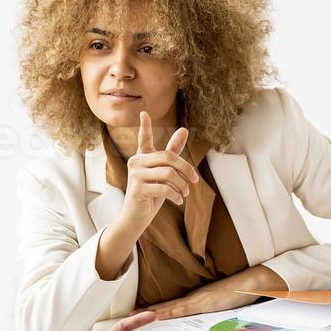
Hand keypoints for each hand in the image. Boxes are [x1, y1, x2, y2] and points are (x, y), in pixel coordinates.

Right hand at [119, 112, 197, 232]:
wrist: (136, 218)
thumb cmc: (151, 194)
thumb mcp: (164, 174)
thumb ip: (173, 153)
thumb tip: (184, 130)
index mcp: (142, 157)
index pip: (143, 139)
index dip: (145, 126)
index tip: (144, 113)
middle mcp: (136, 163)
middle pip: (168, 157)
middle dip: (186, 169)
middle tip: (195, 180)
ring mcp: (135, 175)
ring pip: (168, 174)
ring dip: (182, 185)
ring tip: (185, 193)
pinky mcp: (137, 189)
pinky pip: (164, 188)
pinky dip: (176, 195)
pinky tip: (178, 200)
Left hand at [148, 265, 287, 319]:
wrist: (251, 282)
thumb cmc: (239, 291)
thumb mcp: (220, 300)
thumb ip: (210, 306)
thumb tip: (203, 313)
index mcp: (196, 298)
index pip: (171, 305)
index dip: (154, 308)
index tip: (139, 311)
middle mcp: (194, 298)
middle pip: (166, 306)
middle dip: (146, 311)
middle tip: (127, 314)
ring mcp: (198, 300)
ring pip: (170, 308)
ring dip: (152, 312)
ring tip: (134, 315)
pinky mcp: (204, 303)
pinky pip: (182, 309)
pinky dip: (168, 312)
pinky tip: (157, 315)